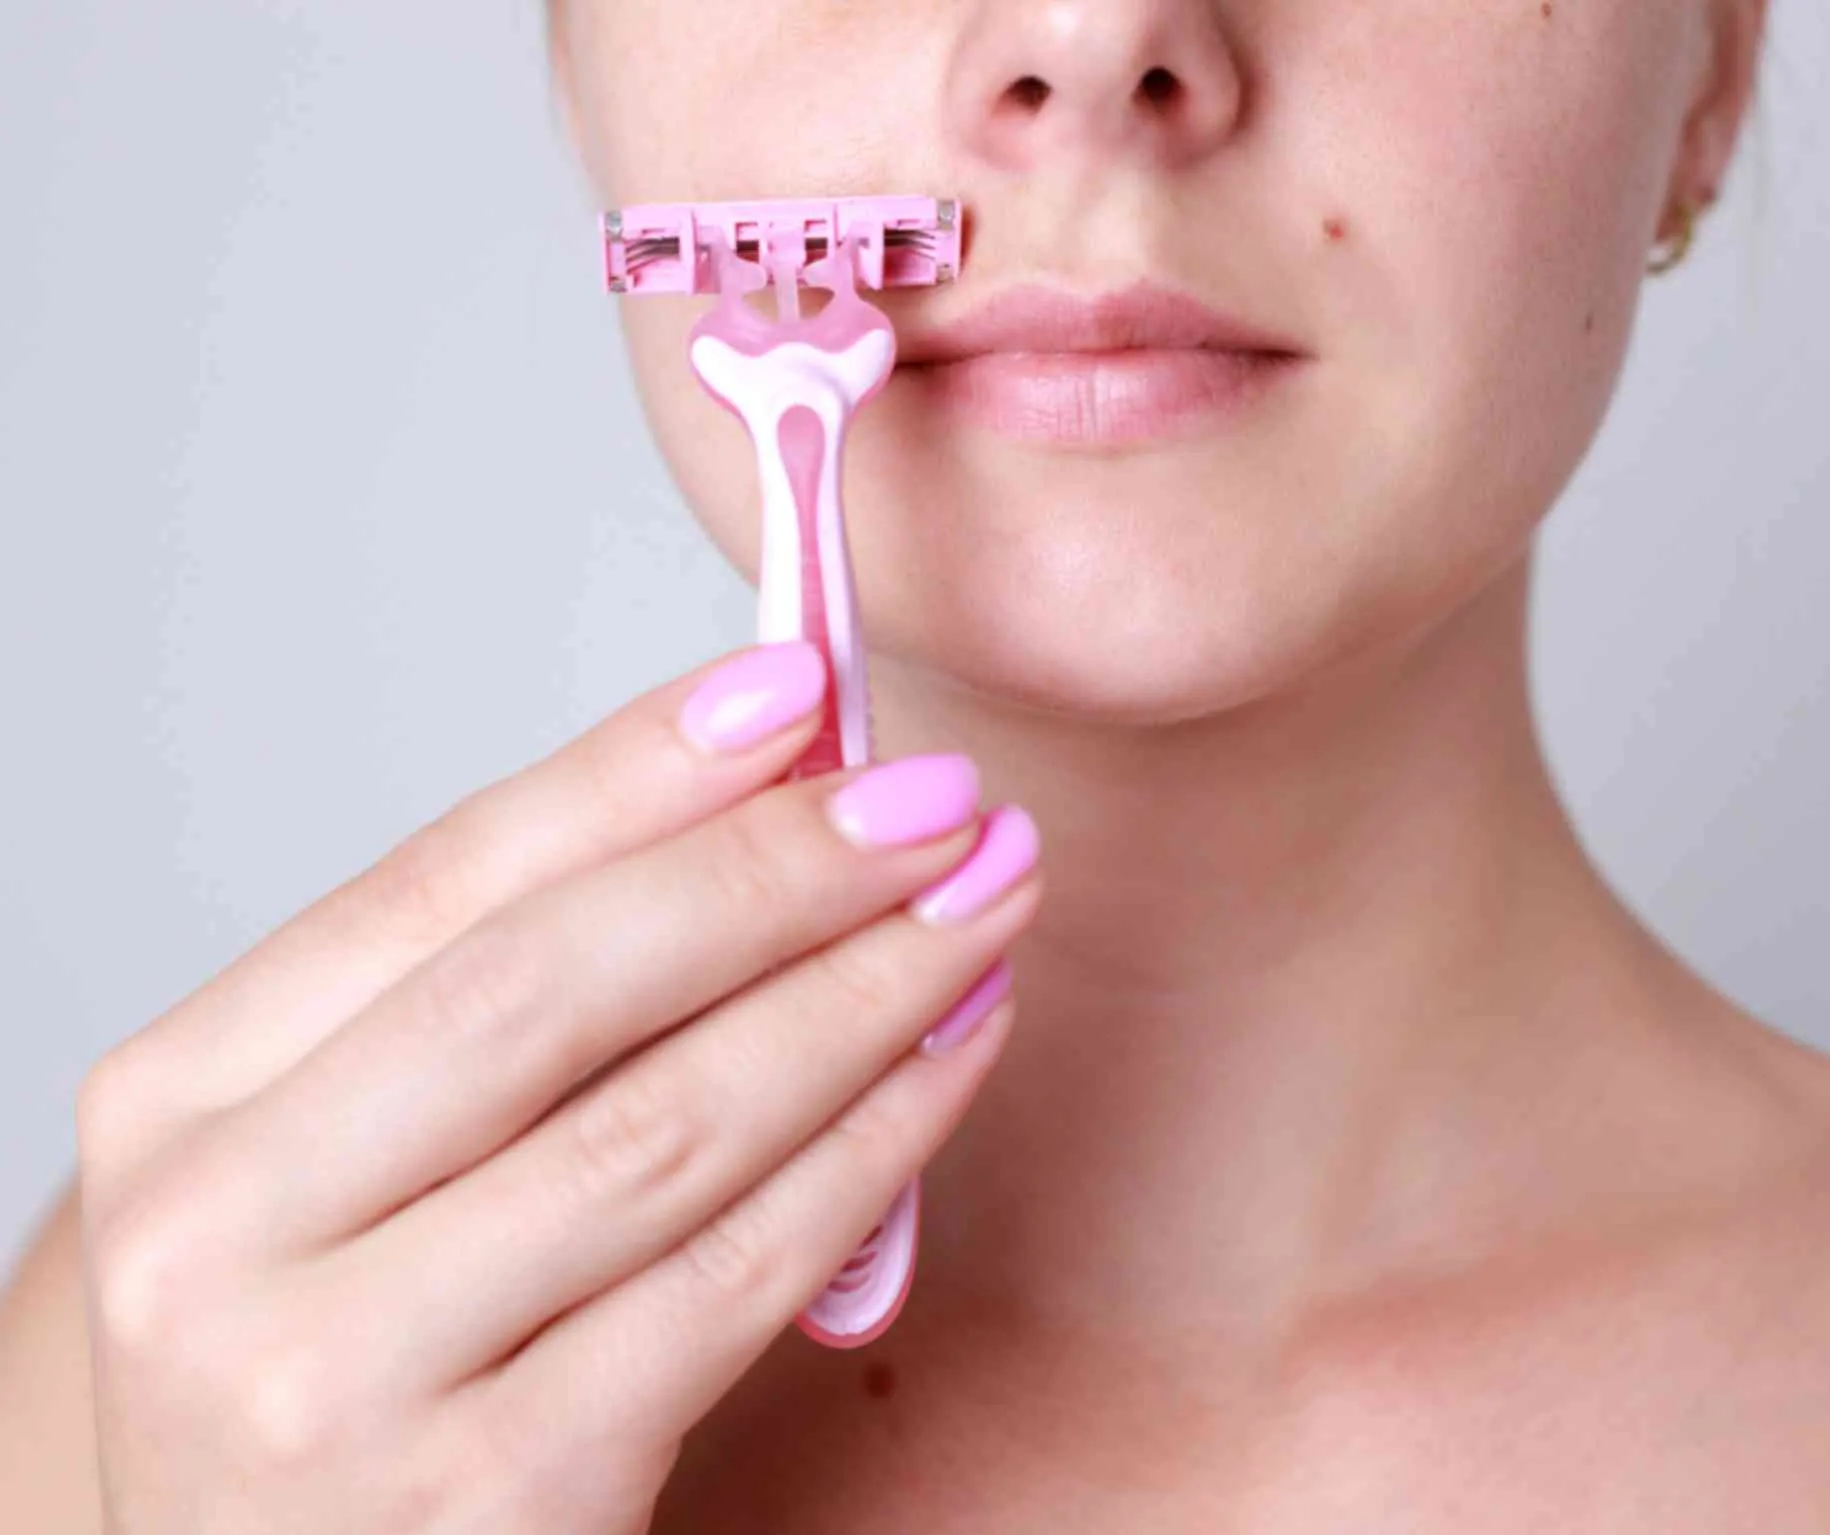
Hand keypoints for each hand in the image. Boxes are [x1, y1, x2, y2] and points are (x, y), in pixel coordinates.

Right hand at [75, 641, 1040, 1532]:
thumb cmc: (347, 1373)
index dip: (628, 774)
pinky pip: (728, 1276)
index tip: (790, 686)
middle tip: (937, 794)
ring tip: (982, 904)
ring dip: (856, 992)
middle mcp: (220, 1237)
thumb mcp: (355, 1171)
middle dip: (771, 870)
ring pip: (662, 1125)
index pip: (437, 890)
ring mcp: (338, 1381)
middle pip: (547, 988)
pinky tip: (950, 1060)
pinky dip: (869, 1150)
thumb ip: (506, 1008)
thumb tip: (752, 799)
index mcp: (178, 1110)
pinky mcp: (488, 1498)